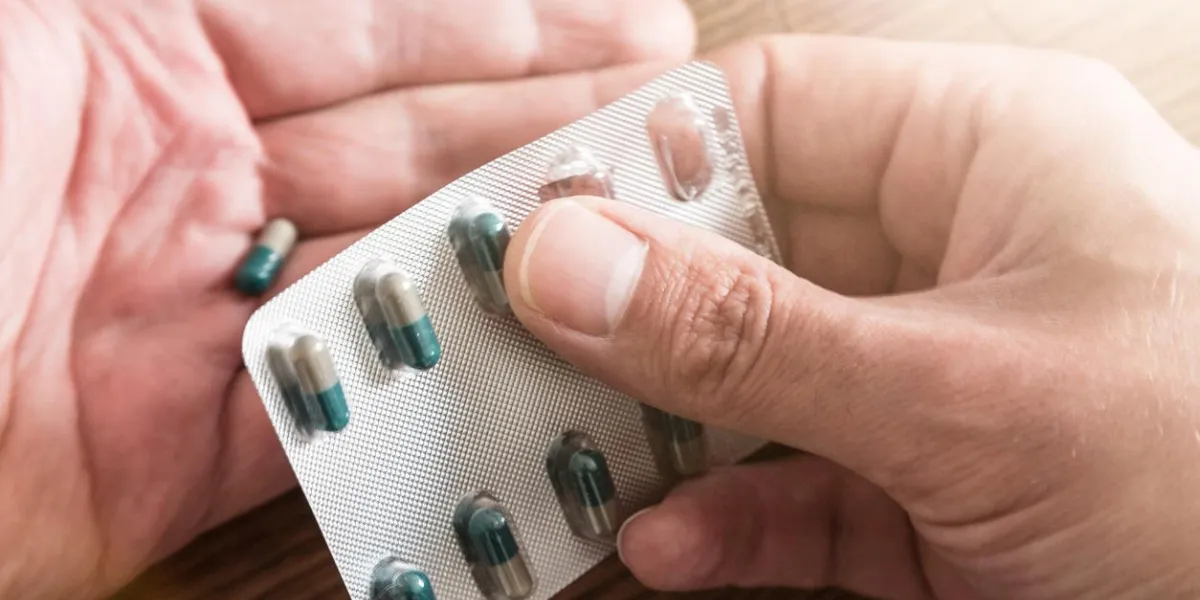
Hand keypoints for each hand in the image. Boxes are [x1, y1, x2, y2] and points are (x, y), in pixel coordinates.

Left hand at [0, 0, 695, 595]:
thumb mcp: (32, 10)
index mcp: (140, 43)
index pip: (368, 20)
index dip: (507, 16)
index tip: (630, 20)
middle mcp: (183, 173)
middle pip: (408, 144)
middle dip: (548, 130)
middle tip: (680, 131)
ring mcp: (191, 315)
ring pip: (398, 278)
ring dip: (523, 259)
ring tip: (653, 235)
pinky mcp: (177, 447)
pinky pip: (341, 414)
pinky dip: (439, 389)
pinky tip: (541, 359)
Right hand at [506, 36, 1199, 598]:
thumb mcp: (968, 393)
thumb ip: (754, 334)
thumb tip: (562, 261)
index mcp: (981, 155)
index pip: (762, 113)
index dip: (634, 159)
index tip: (520, 225)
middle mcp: (947, 254)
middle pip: (737, 254)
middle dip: (625, 316)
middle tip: (512, 354)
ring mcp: (931, 379)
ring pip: (749, 380)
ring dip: (656, 430)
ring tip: (560, 460)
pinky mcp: (928, 490)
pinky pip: (792, 487)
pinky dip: (724, 519)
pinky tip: (662, 544)